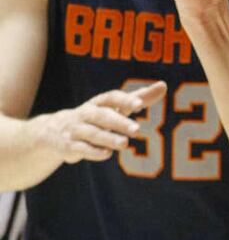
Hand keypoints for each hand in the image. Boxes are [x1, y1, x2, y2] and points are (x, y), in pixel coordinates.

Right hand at [42, 82, 166, 163]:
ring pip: (92, 133)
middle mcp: (86, 114)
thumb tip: (163, 85)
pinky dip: (92, 152)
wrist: (53, 132)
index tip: (139, 104)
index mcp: (99, 103)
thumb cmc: (95, 116)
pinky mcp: (68, 146)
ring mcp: (76, 130)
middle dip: (119, 123)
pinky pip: (80, 148)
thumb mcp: (115, 106)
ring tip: (124, 143)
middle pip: (103, 116)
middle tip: (137, 129)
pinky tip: (106, 154)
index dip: (124, 100)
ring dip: (108, 138)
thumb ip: (139, 97)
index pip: (111, 98)